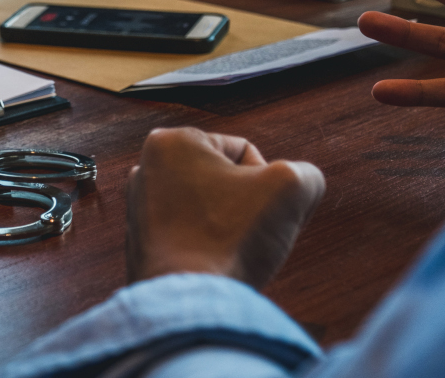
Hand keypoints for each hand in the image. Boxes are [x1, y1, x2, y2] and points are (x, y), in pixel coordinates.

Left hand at [126, 128, 324, 288]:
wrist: (193, 303)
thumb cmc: (231, 239)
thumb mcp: (291, 187)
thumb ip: (306, 173)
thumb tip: (302, 183)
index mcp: (170, 142)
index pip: (245, 152)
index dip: (267, 182)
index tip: (258, 209)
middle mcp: (145, 169)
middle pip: (225, 180)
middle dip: (246, 204)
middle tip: (247, 230)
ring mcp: (139, 209)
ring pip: (211, 210)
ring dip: (230, 227)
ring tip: (229, 248)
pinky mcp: (142, 244)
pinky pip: (193, 238)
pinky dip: (209, 248)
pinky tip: (214, 264)